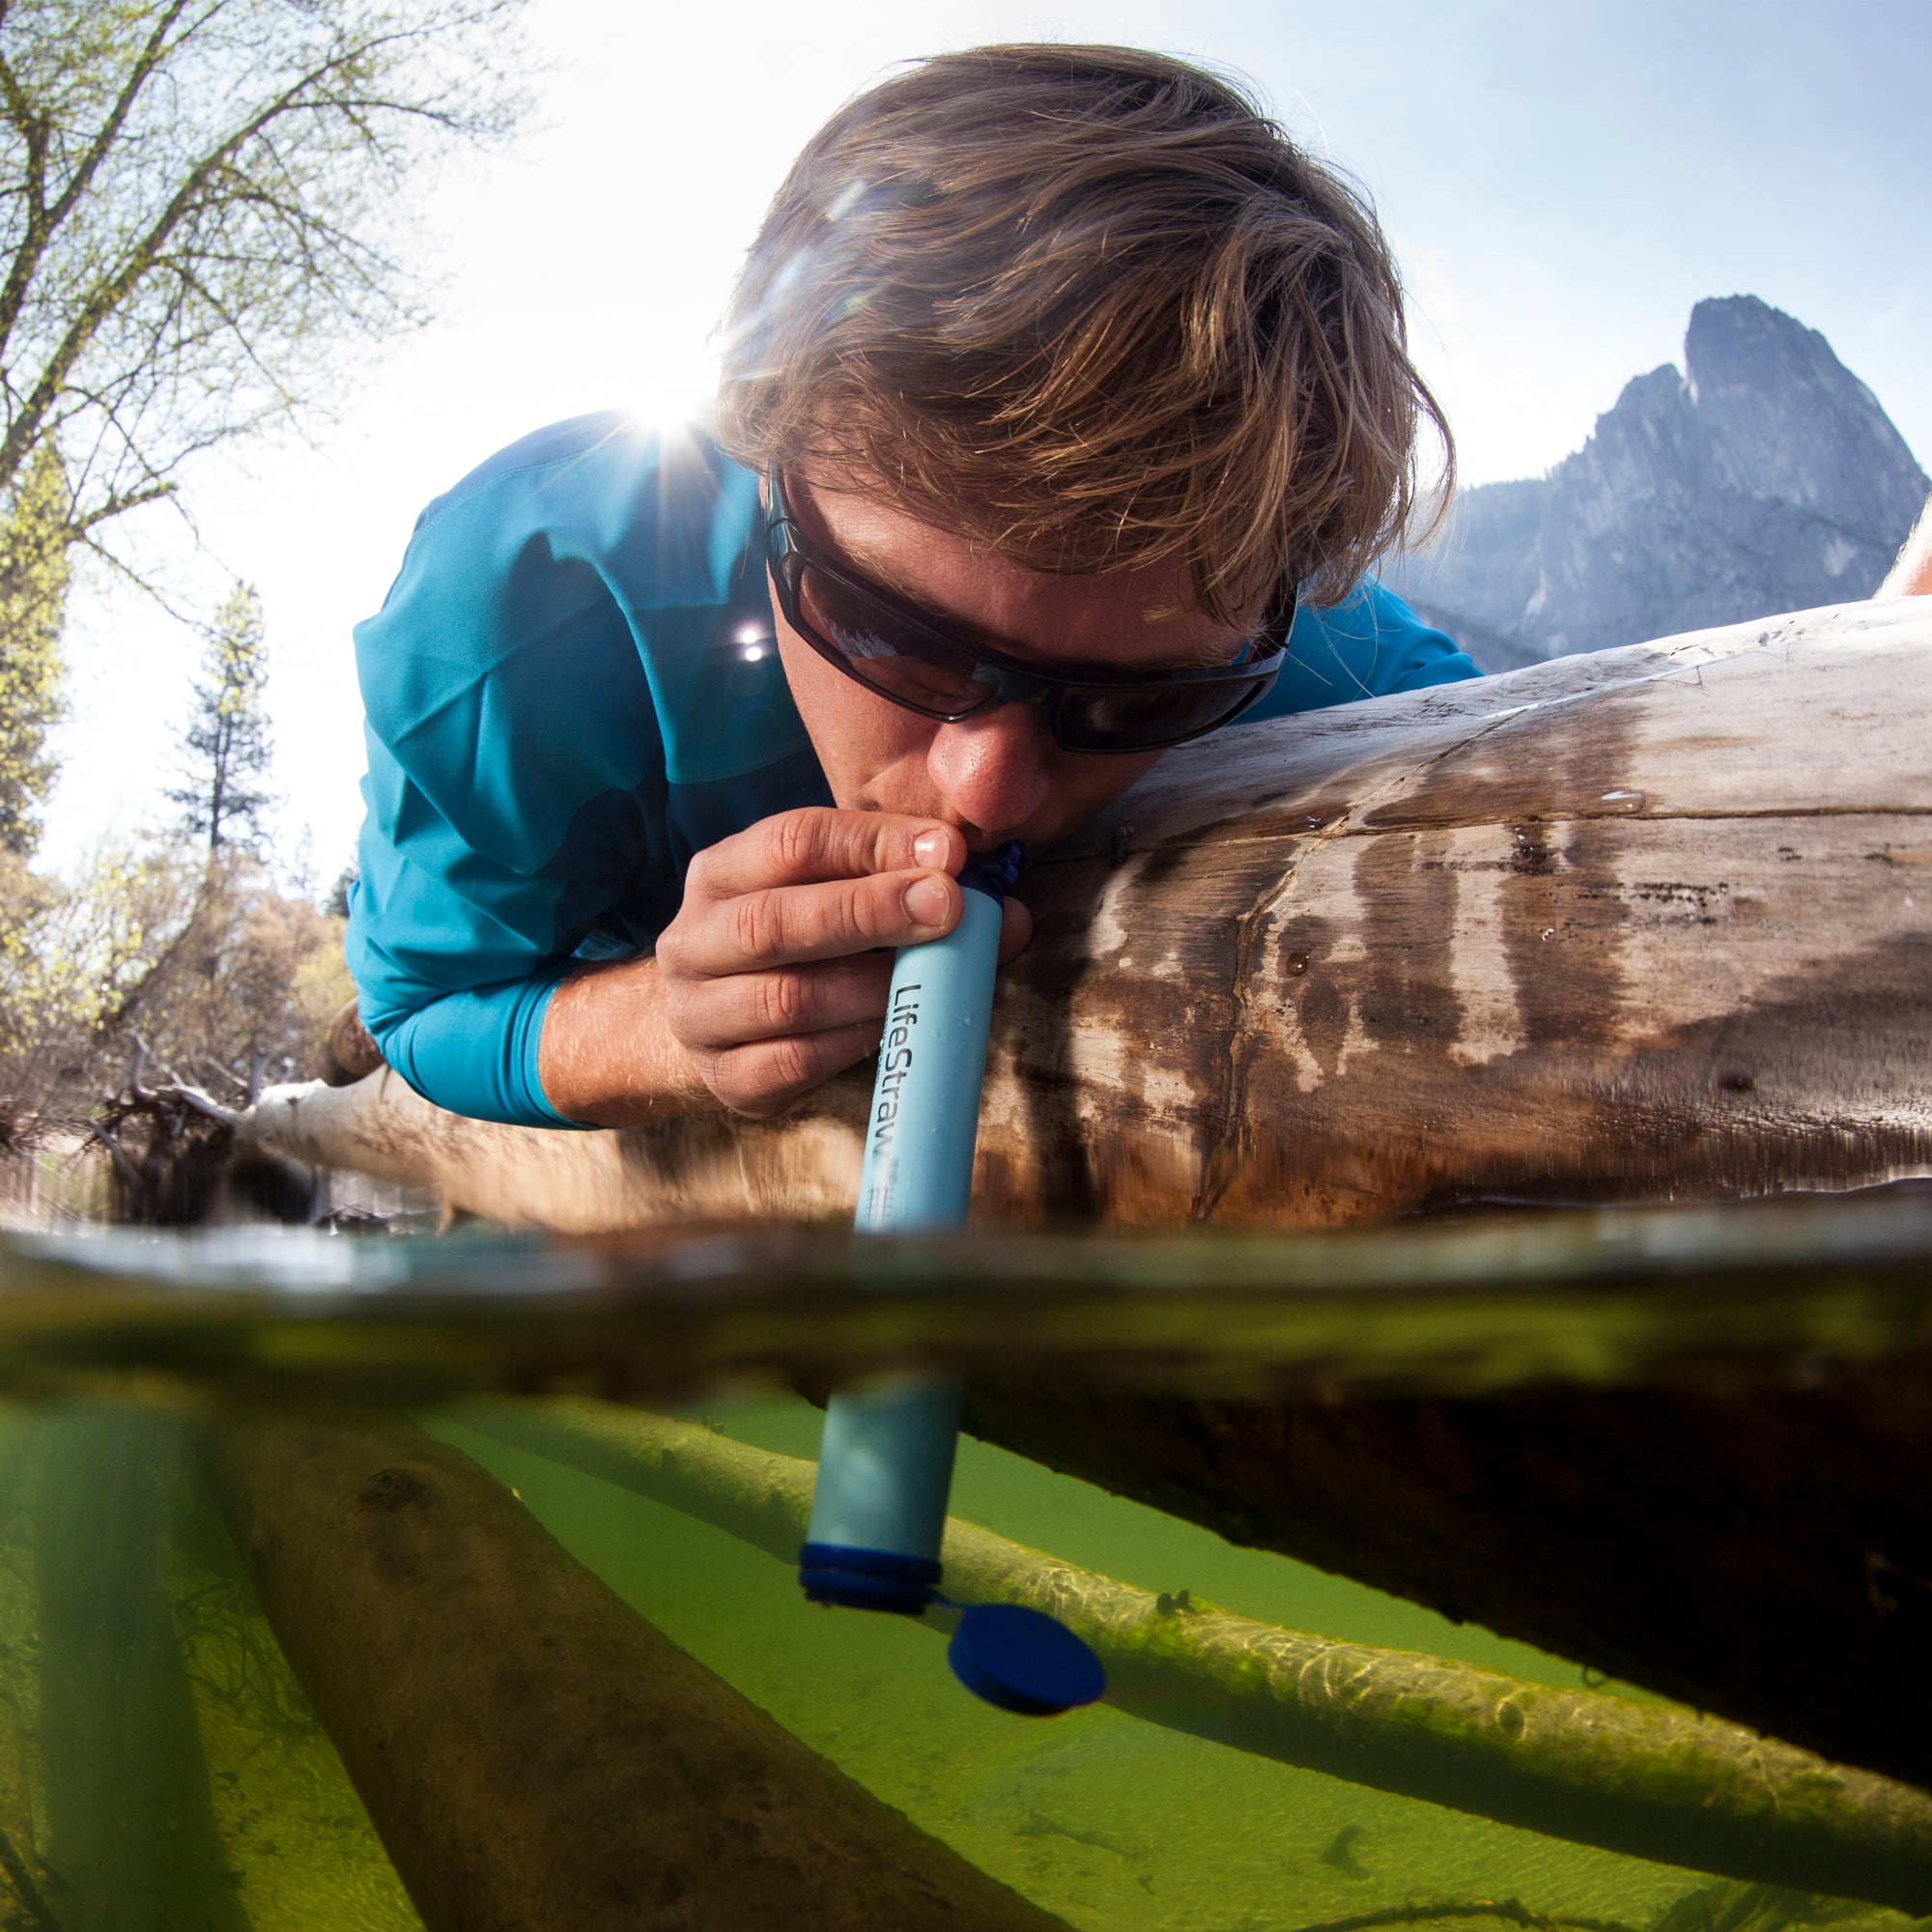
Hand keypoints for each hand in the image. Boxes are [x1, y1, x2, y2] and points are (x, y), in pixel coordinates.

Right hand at [653, 807, 1030, 1119]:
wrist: (717, 1023)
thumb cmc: (797, 947)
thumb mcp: (831, 894)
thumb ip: (902, 885)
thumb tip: (1004, 913)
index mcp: (720, 875)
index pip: (792, 842)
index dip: (873, 843)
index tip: (947, 852)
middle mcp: (692, 941)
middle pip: (774, 922)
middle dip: (869, 911)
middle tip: (948, 908)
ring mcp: (699, 1015)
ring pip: (786, 998)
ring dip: (871, 985)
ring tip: (932, 979)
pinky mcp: (725, 1080)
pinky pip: (792, 1064)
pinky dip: (852, 1044)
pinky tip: (894, 1027)